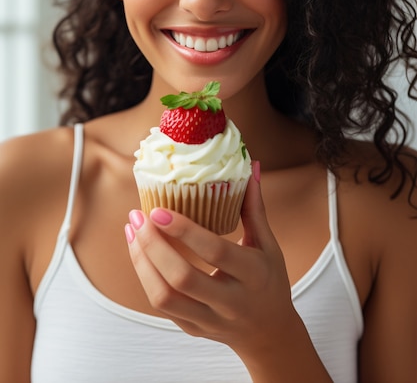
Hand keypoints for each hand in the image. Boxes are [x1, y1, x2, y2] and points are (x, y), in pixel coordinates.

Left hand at [125, 163, 293, 361]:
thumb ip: (254, 208)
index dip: (185, 231)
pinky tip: (138, 250)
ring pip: (165, 297)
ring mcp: (209, 320)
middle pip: (183, 278)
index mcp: (253, 275)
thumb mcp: (268, 245)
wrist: (269, 333)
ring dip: (142, 262)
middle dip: (153, 245)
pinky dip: (145, 276)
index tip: (159, 209)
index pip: (215, 252)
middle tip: (138, 217)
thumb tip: (251, 167)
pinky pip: (162, 305)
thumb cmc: (269, 280)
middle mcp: (231, 302)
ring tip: (132, 230)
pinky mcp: (192, 329)